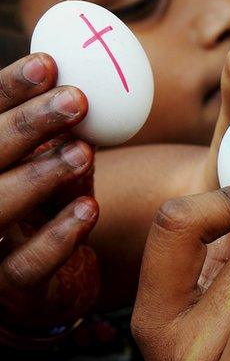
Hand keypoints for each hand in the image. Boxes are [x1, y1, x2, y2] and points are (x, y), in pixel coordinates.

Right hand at [0, 53, 99, 338]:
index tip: (49, 64)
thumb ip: (60, 138)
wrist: (33, 296)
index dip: (8, 90)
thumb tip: (92, 79)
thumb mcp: (46, 171)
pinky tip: (89, 209)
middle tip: (76, 98)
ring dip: (41, 175)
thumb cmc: (41, 218)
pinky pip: (26, 264)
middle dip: (27, 124)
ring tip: (83, 150)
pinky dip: (58, 236)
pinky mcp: (6, 288)